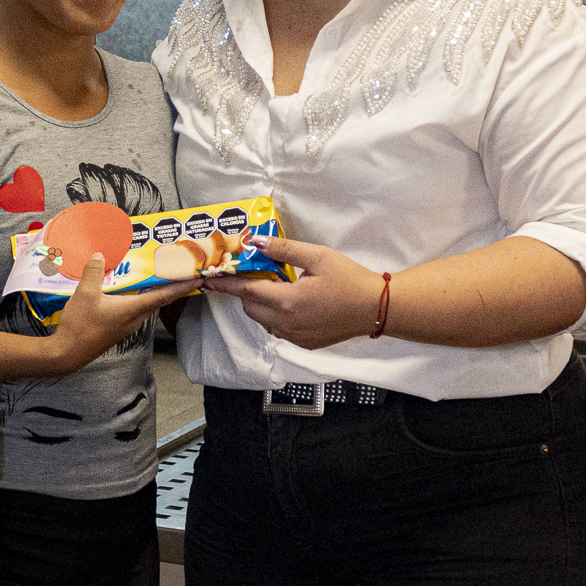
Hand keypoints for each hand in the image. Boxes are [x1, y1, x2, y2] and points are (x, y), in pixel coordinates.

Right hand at [50, 253, 195, 375]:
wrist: (67, 354)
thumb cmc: (80, 326)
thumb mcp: (85, 293)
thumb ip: (94, 272)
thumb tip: (100, 255)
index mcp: (132, 310)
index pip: (163, 296)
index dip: (181, 286)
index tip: (197, 279)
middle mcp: (134, 319)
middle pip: (157, 300)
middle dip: (168, 285)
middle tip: (176, 270)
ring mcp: (125, 326)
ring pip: (144, 305)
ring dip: (151, 292)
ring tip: (153, 276)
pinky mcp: (116, 329)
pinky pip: (132, 310)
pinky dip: (136, 298)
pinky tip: (126, 290)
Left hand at [199, 234, 378, 350]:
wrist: (376, 308)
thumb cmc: (350, 281)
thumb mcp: (317, 257)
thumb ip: (284, 250)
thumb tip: (257, 242)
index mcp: (288, 302)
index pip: (247, 291)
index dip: (226, 285)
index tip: (210, 280)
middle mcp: (287, 323)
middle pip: (251, 308)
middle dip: (248, 292)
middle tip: (258, 275)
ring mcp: (295, 336)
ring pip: (264, 320)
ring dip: (263, 305)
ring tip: (282, 287)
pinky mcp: (305, 343)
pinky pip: (279, 329)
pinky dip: (278, 316)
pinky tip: (295, 303)